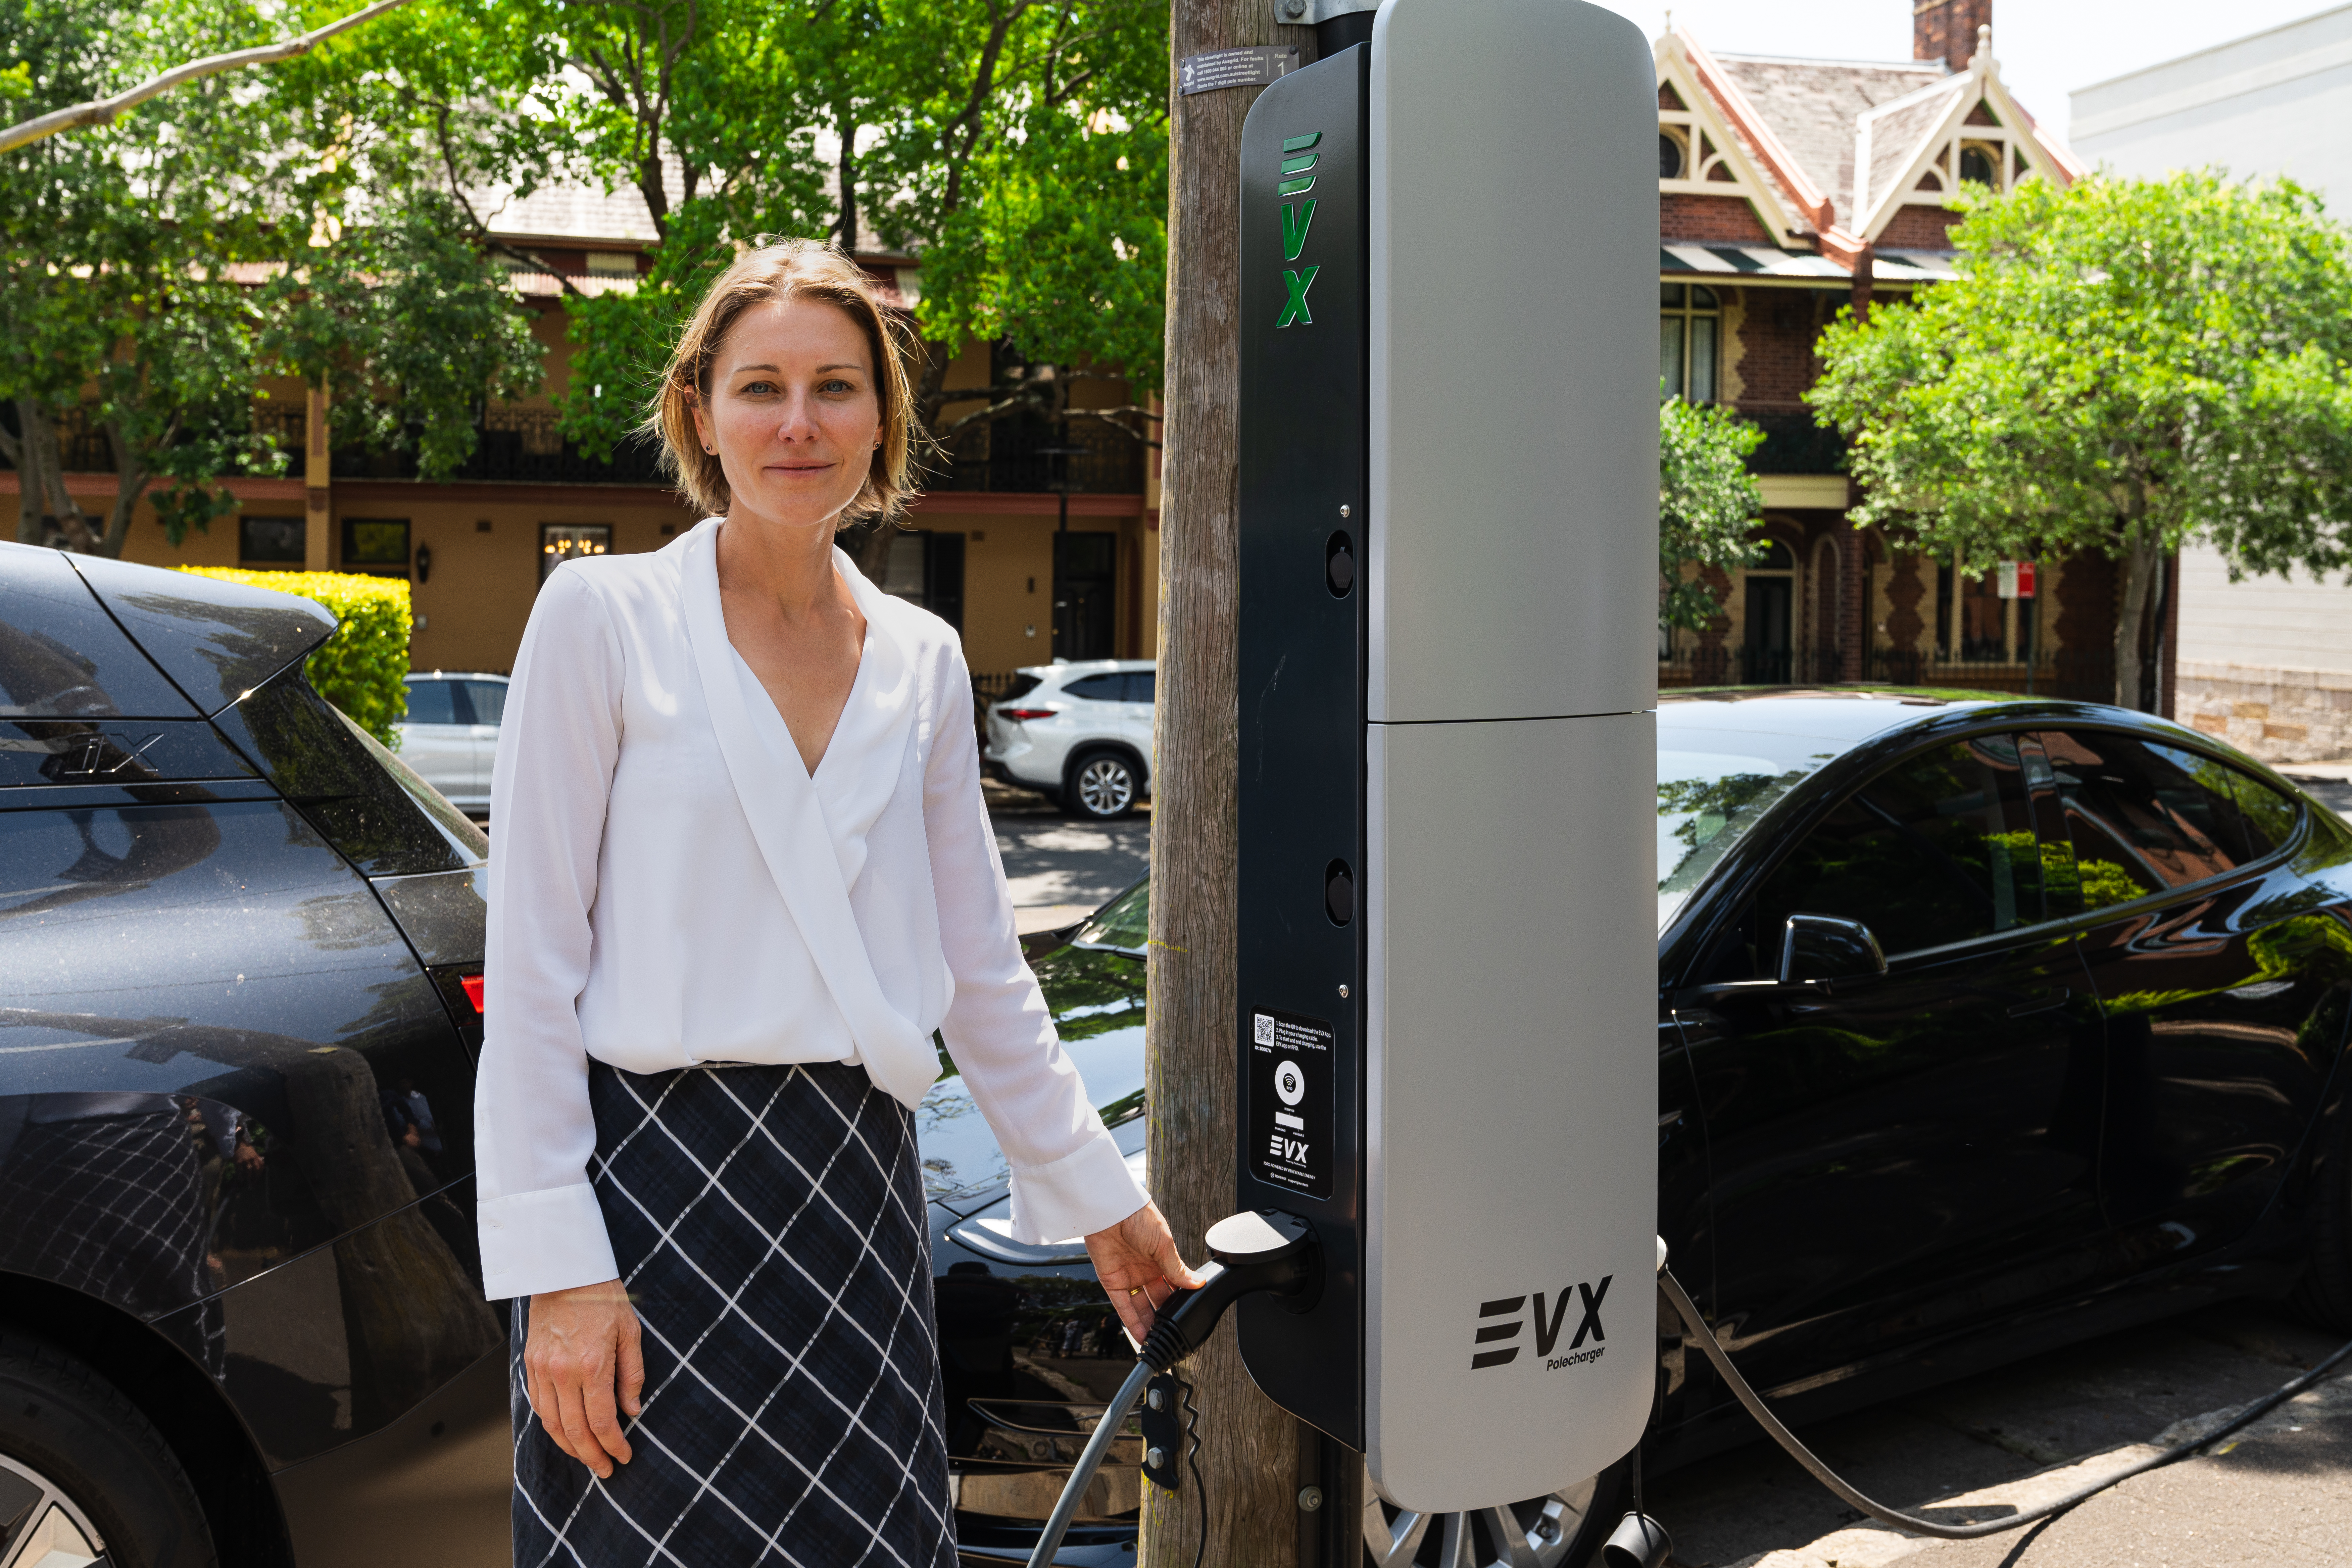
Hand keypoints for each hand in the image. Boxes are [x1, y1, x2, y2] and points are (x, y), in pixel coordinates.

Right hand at [524, 1279, 644, 1478]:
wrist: (564, 1271)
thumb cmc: (603, 1298)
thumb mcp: (630, 1332)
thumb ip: (631, 1375)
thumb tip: (631, 1410)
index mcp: (592, 1365)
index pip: (601, 1421)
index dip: (613, 1445)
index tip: (624, 1456)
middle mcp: (562, 1373)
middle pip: (575, 1430)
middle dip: (592, 1456)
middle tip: (606, 1470)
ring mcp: (542, 1370)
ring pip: (553, 1423)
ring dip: (570, 1446)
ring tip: (587, 1457)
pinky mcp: (530, 1364)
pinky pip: (539, 1405)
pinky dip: (552, 1424)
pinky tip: (565, 1432)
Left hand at [1084, 1201, 1206, 1343]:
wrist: (1110, 1210)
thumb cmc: (1138, 1216)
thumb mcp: (1164, 1243)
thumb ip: (1177, 1268)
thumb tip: (1198, 1283)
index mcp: (1161, 1258)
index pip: (1173, 1285)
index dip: (1179, 1300)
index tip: (1187, 1315)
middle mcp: (1145, 1269)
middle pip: (1157, 1299)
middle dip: (1165, 1315)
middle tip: (1173, 1332)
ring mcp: (1129, 1277)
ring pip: (1141, 1307)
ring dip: (1149, 1324)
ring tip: (1159, 1341)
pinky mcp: (1112, 1282)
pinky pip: (1123, 1307)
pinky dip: (1132, 1322)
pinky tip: (1143, 1335)